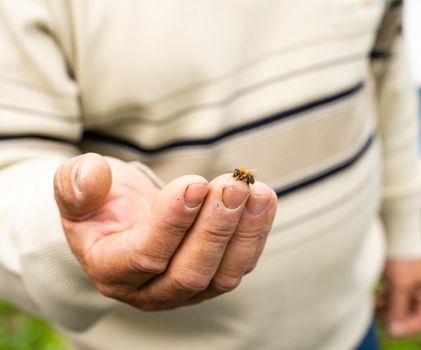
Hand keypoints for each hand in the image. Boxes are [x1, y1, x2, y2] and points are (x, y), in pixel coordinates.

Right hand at [53, 153, 277, 310]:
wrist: (127, 216)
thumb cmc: (103, 201)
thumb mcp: (77, 187)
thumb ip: (75, 184)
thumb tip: (92, 175)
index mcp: (110, 269)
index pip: (145, 255)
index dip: (172, 221)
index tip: (194, 183)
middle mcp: (150, 290)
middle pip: (189, 273)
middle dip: (215, 227)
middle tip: (233, 186)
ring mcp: (186, 289)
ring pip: (222, 275)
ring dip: (245, 231)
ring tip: (257, 192)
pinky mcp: (214, 277)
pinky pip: (241, 264)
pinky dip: (257, 232)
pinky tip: (264, 200)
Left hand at [377, 258, 420, 336]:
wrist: (395, 231)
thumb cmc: (402, 258)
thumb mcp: (401, 285)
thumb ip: (398, 308)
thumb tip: (394, 330)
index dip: (409, 326)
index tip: (393, 328)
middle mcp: (419, 287)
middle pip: (408, 310)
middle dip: (395, 316)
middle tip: (380, 318)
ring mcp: (406, 280)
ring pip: (397, 302)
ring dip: (386, 308)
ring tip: (374, 308)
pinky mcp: (394, 274)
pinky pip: (389, 292)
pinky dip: (382, 298)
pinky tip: (373, 298)